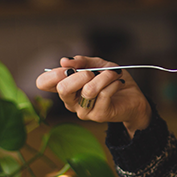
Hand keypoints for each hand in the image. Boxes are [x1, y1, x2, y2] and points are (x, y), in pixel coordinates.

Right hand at [36, 55, 151, 137]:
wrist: (133, 97)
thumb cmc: (112, 80)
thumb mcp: (98, 65)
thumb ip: (82, 61)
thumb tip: (64, 61)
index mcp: (66, 88)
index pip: (43, 83)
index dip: (53, 73)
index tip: (68, 67)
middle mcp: (71, 102)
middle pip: (63, 88)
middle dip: (80, 74)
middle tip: (93, 72)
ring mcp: (83, 111)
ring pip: (88, 90)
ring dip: (104, 76)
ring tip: (114, 73)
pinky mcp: (98, 115)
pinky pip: (104, 94)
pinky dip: (113, 83)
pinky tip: (119, 82)